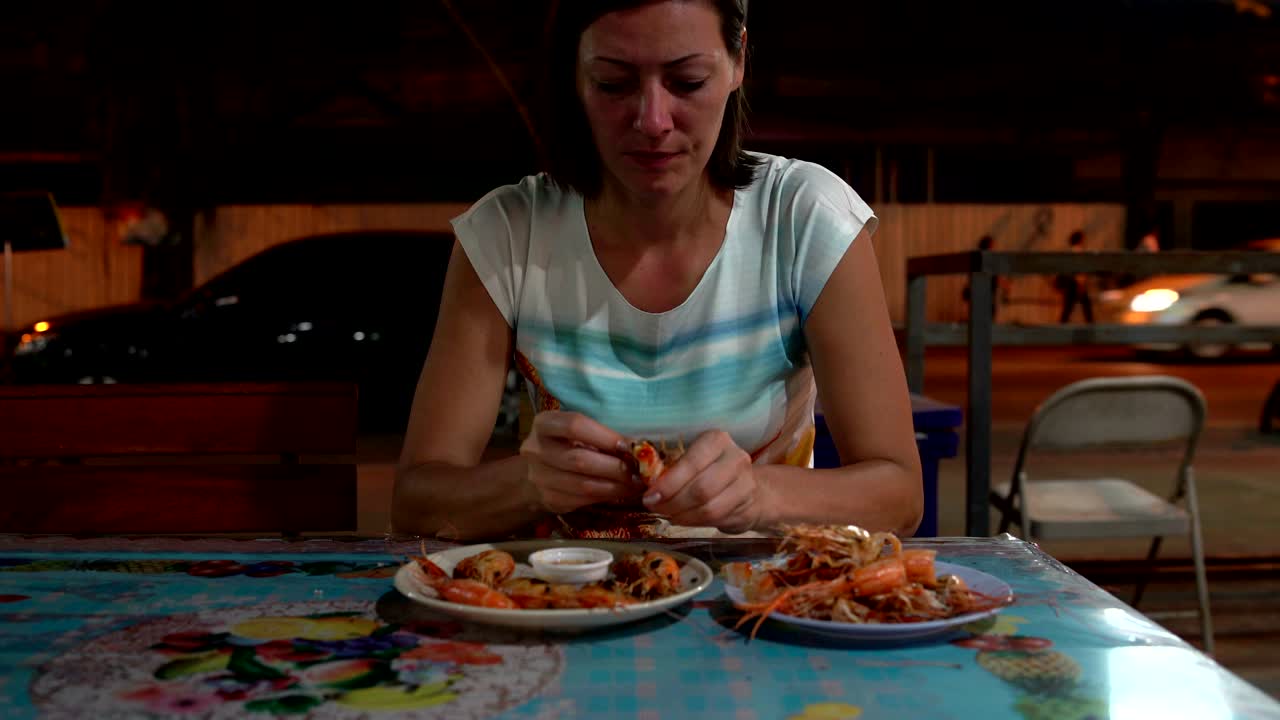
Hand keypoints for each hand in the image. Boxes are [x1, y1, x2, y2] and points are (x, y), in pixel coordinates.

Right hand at [519, 411, 641, 513]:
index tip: (630, 446)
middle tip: (639, 471)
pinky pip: (582, 500)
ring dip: (615, 486)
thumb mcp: (575, 432)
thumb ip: (599, 435)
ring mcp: (539, 477)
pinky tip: (621, 492)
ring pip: (583, 484)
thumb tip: (638, 447)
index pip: (574, 425)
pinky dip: (606, 496)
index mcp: (543, 424)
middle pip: (580, 459)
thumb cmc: (566, 444)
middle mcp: (535, 449)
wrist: (537, 472)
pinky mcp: (548, 499)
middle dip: (615, 467)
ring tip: (636, 484)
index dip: (605, 436)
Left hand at [642, 430, 766, 533]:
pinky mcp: (750, 507)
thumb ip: (673, 470)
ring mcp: (746, 484)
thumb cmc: (712, 471)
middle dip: (673, 503)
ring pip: (710, 508)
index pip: (691, 464)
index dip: (668, 484)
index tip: (650, 497)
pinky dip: (696, 523)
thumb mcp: (694, 461)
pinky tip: (685, 519)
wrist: (751, 489)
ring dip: (683, 516)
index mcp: (717, 440)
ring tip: (669, 516)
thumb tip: (647, 488)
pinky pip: (718, 520)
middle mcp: (736, 458)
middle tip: (656, 508)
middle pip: (701, 489)